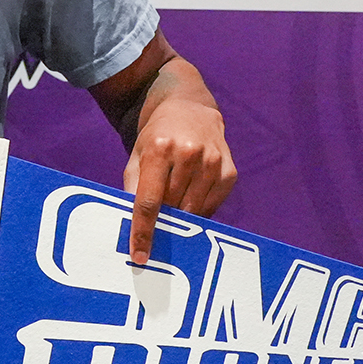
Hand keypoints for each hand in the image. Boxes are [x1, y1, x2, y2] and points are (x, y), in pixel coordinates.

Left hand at [87, 31, 238, 263]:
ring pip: (193, 211)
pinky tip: (192, 196)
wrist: (189, 108)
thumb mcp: (137, 156)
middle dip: (163, 221)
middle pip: (172, 208)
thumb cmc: (157, 138)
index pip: (149, 201)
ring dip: (182, 216)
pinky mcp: (230, 171)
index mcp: (159, 149)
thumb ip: (132, 188)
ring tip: (175, 205)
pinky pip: (212, 205)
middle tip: (157, 224)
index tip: (140, 255)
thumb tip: (133, 226)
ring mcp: (213, 162)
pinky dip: (200, 209)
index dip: (144, 232)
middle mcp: (188, 153)